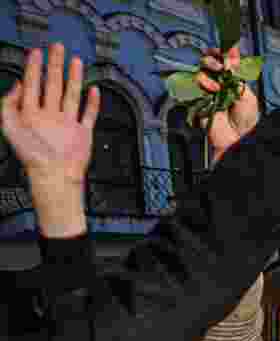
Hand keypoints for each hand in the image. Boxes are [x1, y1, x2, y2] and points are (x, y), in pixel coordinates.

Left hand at [1, 43, 98, 236]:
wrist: (55, 176)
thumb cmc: (32, 157)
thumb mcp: (9, 127)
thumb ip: (8, 104)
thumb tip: (17, 85)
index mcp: (31, 114)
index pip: (32, 84)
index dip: (33, 67)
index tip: (36, 52)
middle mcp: (50, 116)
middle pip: (53, 85)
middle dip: (54, 65)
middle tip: (56, 48)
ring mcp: (67, 124)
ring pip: (71, 95)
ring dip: (74, 78)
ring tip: (76, 61)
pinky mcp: (82, 133)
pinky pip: (89, 115)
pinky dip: (93, 103)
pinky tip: (94, 91)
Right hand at [195, 44, 258, 162]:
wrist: (238, 138)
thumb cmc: (247, 120)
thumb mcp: (247, 93)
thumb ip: (236, 73)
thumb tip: (231, 54)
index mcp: (231, 80)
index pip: (222, 61)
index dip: (220, 52)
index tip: (221, 48)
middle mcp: (218, 84)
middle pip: (207, 63)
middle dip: (212, 61)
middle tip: (219, 67)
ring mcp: (207, 92)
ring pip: (198, 73)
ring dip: (207, 76)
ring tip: (216, 86)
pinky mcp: (198, 101)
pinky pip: (192, 88)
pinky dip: (200, 86)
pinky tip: (209, 91)